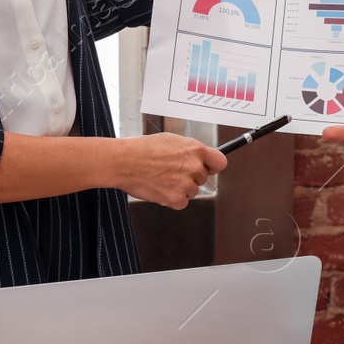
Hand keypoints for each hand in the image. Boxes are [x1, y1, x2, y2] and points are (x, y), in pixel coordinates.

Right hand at [112, 132, 226, 208]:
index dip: (212, 166)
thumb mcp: (172, 140)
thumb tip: (199, 159)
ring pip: (192, 191)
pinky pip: (182, 203)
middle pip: (202, 178)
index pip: (220, 162)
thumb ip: (189, 151)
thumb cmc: (143, 149)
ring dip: (180, 188)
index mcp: (195, 149)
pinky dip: (172, 199)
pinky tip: (160, 188)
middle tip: (171, 171)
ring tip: (161, 178)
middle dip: (190, 176)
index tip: (207, 168)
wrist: (124, 161)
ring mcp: (186, 184)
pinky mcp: (176, 199)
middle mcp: (194, 167)